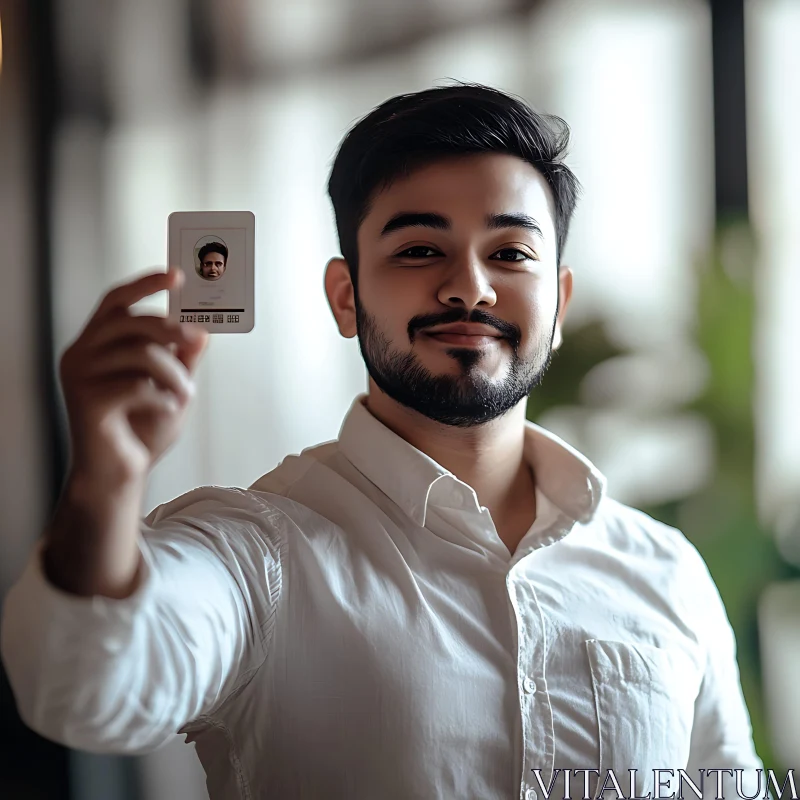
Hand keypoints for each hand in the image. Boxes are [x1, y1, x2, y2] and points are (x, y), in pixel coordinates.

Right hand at [59, 267, 208, 486]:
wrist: (120, 474)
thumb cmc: (143, 428)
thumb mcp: (171, 386)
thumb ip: (184, 358)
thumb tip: (202, 331)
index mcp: (96, 342)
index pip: (116, 300)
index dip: (146, 284)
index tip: (177, 275)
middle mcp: (81, 353)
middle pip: (131, 320)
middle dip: (171, 329)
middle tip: (195, 341)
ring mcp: (79, 376)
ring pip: (140, 353)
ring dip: (175, 374)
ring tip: (186, 394)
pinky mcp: (85, 401)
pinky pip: (137, 385)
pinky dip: (163, 397)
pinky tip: (168, 409)